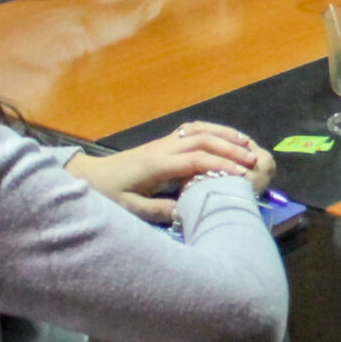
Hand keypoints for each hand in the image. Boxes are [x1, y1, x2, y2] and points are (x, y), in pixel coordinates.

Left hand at [67, 121, 261, 222]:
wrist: (86, 177)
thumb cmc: (107, 195)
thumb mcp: (130, 210)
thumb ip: (160, 211)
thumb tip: (189, 211)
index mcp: (156, 165)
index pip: (195, 160)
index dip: (220, 165)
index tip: (242, 175)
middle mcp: (162, 148)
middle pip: (202, 140)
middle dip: (230, 148)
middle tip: (253, 160)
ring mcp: (162, 142)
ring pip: (198, 130)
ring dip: (224, 135)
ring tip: (247, 144)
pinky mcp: (162, 143)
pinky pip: (191, 131)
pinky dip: (212, 131)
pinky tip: (224, 139)